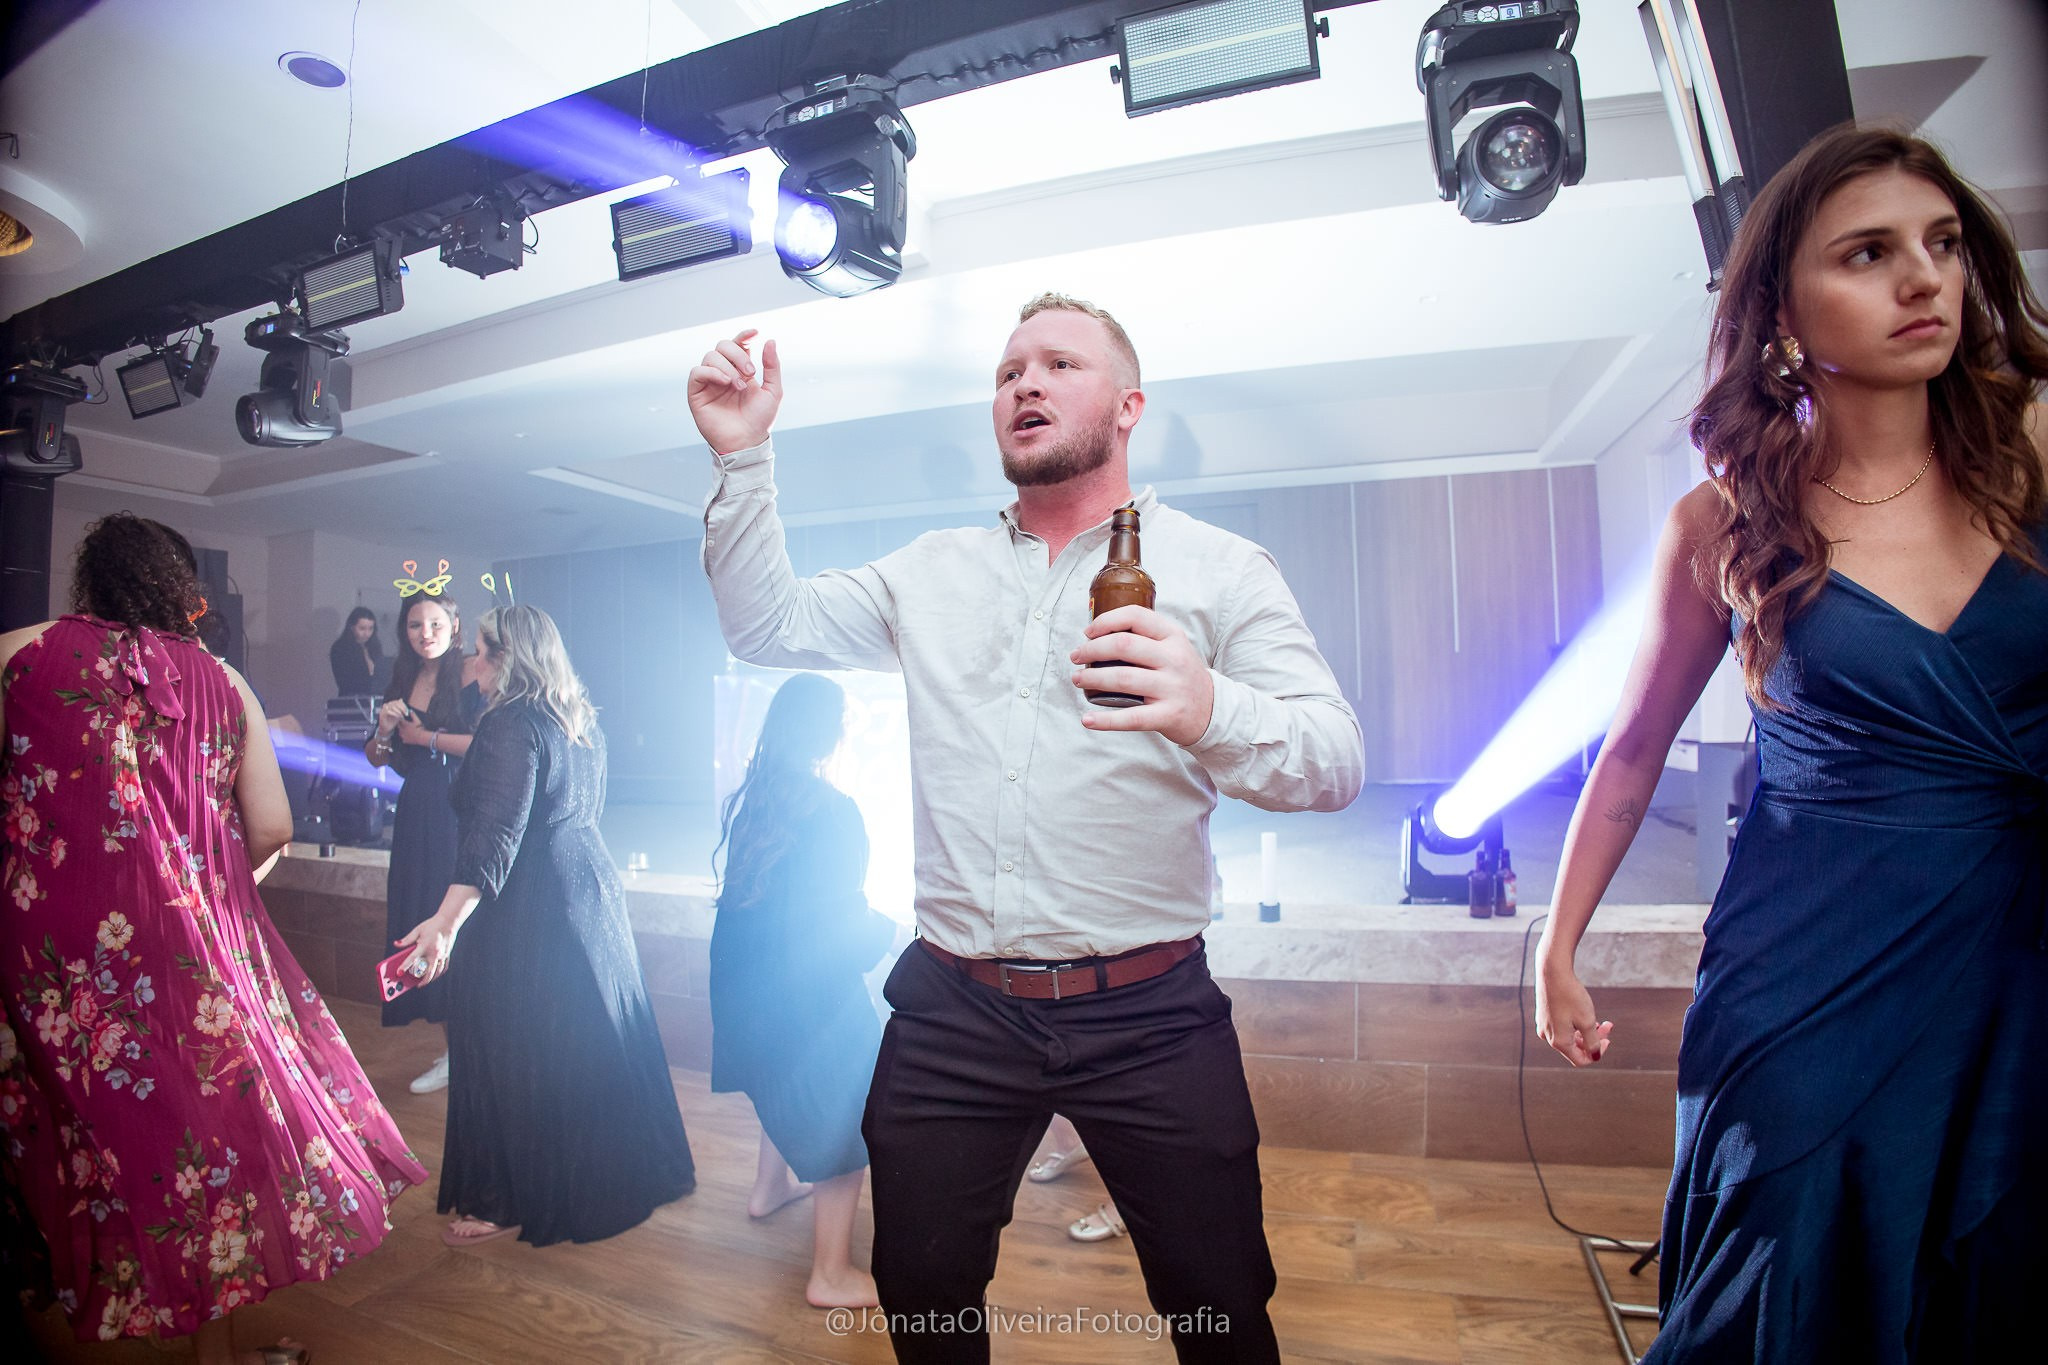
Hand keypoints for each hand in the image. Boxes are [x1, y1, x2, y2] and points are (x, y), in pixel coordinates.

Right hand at [376, 699, 407, 732]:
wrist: (386, 729)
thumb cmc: (392, 721)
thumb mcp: (398, 714)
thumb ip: (400, 708)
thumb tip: (401, 699)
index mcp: (390, 706)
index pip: (397, 702)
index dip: (403, 706)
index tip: (407, 711)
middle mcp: (386, 706)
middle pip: (395, 703)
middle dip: (402, 708)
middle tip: (406, 714)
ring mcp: (383, 710)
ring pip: (391, 706)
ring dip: (398, 711)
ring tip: (402, 716)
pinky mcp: (382, 714)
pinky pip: (388, 711)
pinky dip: (394, 713)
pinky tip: (398, 717)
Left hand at [394, 913, 458, 984]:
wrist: (449, 921)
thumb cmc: (432, 925)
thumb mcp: (417, 930)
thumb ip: (406, 940)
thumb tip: (396, 944)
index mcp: (424, 946)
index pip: (412, 959)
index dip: (404, 966)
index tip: (399, 973)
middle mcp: (434, 952)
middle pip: (428, 972)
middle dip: (422, 981)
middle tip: (416, 986)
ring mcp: (441, 955)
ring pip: (437, 972)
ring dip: (431, 979)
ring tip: (424, 982)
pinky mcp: (447, 954)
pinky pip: (443, 967)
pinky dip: (439, 972)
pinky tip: (435, 975)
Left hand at [395, 717, 430, 746]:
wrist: (422, 737)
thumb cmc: (420, 728)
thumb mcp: (417, 720)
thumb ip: (413, 715)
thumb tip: (410, 710)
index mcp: (404, 724)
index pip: (399, 720)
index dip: (401, 719)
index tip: (403, 719)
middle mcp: (402, 730)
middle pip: (399, 726)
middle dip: (401, 725)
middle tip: (405, 724)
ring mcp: (403, 736)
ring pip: (400, 732)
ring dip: (402, 731)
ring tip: (407, 730)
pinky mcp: (404, 740)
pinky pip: (403, 738)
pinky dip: (405, 737)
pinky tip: (408, 736)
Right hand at [687, 328, 781, 455]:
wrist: (746, 441)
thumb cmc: (759, 420)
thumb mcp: (773, 391)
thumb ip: (772, 366)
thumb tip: (769, 340)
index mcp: (741, 370)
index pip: (738, 344)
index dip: (743, 335)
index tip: (754, 332)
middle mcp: (723, 372)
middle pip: (722, 346)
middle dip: (738, 354)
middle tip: (750, 373)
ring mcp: (709, 381)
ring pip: (710, 356)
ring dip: (728, 367)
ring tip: (739, 385)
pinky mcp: (696, 392)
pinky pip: (697, 371)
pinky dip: (711, 372)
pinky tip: (725, 382)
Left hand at [1069, 606, 1214, 745]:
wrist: (1211, 710)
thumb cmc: (1181, 675)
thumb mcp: (1173, 647)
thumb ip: (1145, 636)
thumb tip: (1096, 634)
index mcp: (1173, 636)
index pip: (1135, 616)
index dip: (1105, 621)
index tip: (1088, 633)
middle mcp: (1174, 659)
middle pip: (1123, 645)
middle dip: (1091, 650)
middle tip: (1076, 657)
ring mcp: (1172, 688)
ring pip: (1122, 679)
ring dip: (1092, 678)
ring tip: (1077, 679)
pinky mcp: (1168, 715)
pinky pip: (1131, 718)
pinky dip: (1105, 720)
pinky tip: (1087, 719)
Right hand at [1535, 950, 1611, 1065]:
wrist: (1553, 972)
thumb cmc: (1571, 996)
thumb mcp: (1587, 1021)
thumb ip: (1593, 1042)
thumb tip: (1595, 1056)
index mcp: (1559, 1042)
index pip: (1581, 1060)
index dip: (1597, 1054)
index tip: (1608, 1040)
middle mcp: (1549, 1036)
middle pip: (1576, 1047)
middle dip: (1594, 1039)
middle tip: (1607, 1025)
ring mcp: (1544, 1025)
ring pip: (1570, 1036)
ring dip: (1586, 1031)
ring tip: (1598, 1018)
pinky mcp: (1544, 1015)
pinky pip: (1562, 1027)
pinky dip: (1575, 1024)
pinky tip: (1582, 1013)